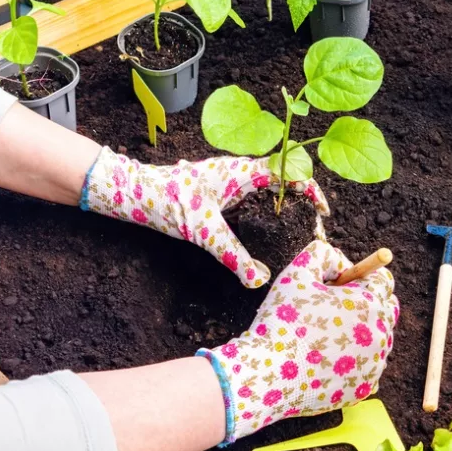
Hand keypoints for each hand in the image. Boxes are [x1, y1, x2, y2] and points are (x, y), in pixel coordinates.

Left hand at [80, 147, 329, 287]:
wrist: (129, 191)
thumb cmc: (165, 201)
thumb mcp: (203, 232)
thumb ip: (234, 256)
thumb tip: (261, 279)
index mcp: (242, 171)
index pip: (290, 170)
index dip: (311, 190)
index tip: (321, 213)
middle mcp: (239, 170)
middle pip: (284, 179)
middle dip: (302, 202)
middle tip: (311, 230)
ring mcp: (229, 179)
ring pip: (268, 187)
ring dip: (284, 206)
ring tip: (295, 232)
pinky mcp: (220, 190)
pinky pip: (252, 196)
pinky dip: (266, 211)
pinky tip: (264, 233)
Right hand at [196, 240, 398, 444]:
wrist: (266, 375)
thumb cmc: (280, 320)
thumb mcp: (297, 273)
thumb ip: (322, 254)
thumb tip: (338, 259)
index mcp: (369, 303)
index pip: (383, 279)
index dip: (360, 276)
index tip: (337, 284)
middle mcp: (381, 334)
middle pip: (388, 309)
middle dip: (368, 302)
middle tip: (335, 307)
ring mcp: (375, 364)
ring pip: (379, 339)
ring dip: (361, 332)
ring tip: (326, 335)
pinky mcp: (364, 387)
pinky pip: (368, 366)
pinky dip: (354, 360)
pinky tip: (328, 358)